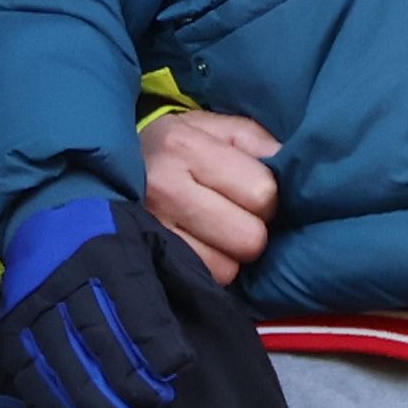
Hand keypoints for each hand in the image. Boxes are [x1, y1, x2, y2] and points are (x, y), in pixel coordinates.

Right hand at [0, 199, 198, 407]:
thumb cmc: (112, 235)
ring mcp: (35, 301)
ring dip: (90, 396)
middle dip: (128, 380)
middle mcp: (67, 276)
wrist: (45, 208)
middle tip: (151, 404)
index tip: (173, 374)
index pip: (136, 308)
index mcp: (110, 252)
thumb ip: (176, 274)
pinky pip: (25, 367)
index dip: (157, 347)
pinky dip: (47, 397)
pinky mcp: (12, 323)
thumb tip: (206, 316)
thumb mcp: (151, 237)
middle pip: (98, 336)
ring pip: (60, 356)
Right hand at [138, 107, 281, 283]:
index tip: (248, 189)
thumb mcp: (213, 127)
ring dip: (230, 254)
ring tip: (213, 231)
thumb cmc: (174, 146)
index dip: (265, 196)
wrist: (111, 167)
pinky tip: (199, 245)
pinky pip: (206, 280)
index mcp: (183, 146)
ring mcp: (152, 229)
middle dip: (250, 228)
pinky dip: (210, 267)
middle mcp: (164, 188)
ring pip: (228, 267)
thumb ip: (256, 140)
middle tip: (233, 214)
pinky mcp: (148, 259)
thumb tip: (297, 165)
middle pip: (249, 238)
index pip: (262, 192)